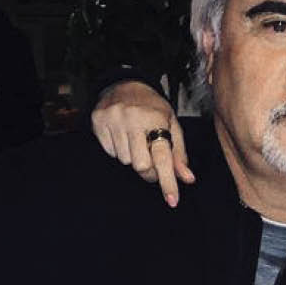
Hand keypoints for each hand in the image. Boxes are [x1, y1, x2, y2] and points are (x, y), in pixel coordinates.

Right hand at [92, 80, 194, 206]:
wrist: (125, 83)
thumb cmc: (153, 108)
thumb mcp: (172, 125)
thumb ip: (179, 153)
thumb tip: (187, 179)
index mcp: (156, 119)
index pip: (163, 157)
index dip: (168, 181)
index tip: (172, 201)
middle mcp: (133, 119)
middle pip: (141, 165)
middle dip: (149, 171)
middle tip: (153, 164)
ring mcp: (113, 120)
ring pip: (125, 160)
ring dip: (133, 157)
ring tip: (136, 140)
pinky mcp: (98, 122)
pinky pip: (110, 152)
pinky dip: (118, 150)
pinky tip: (122, 135)